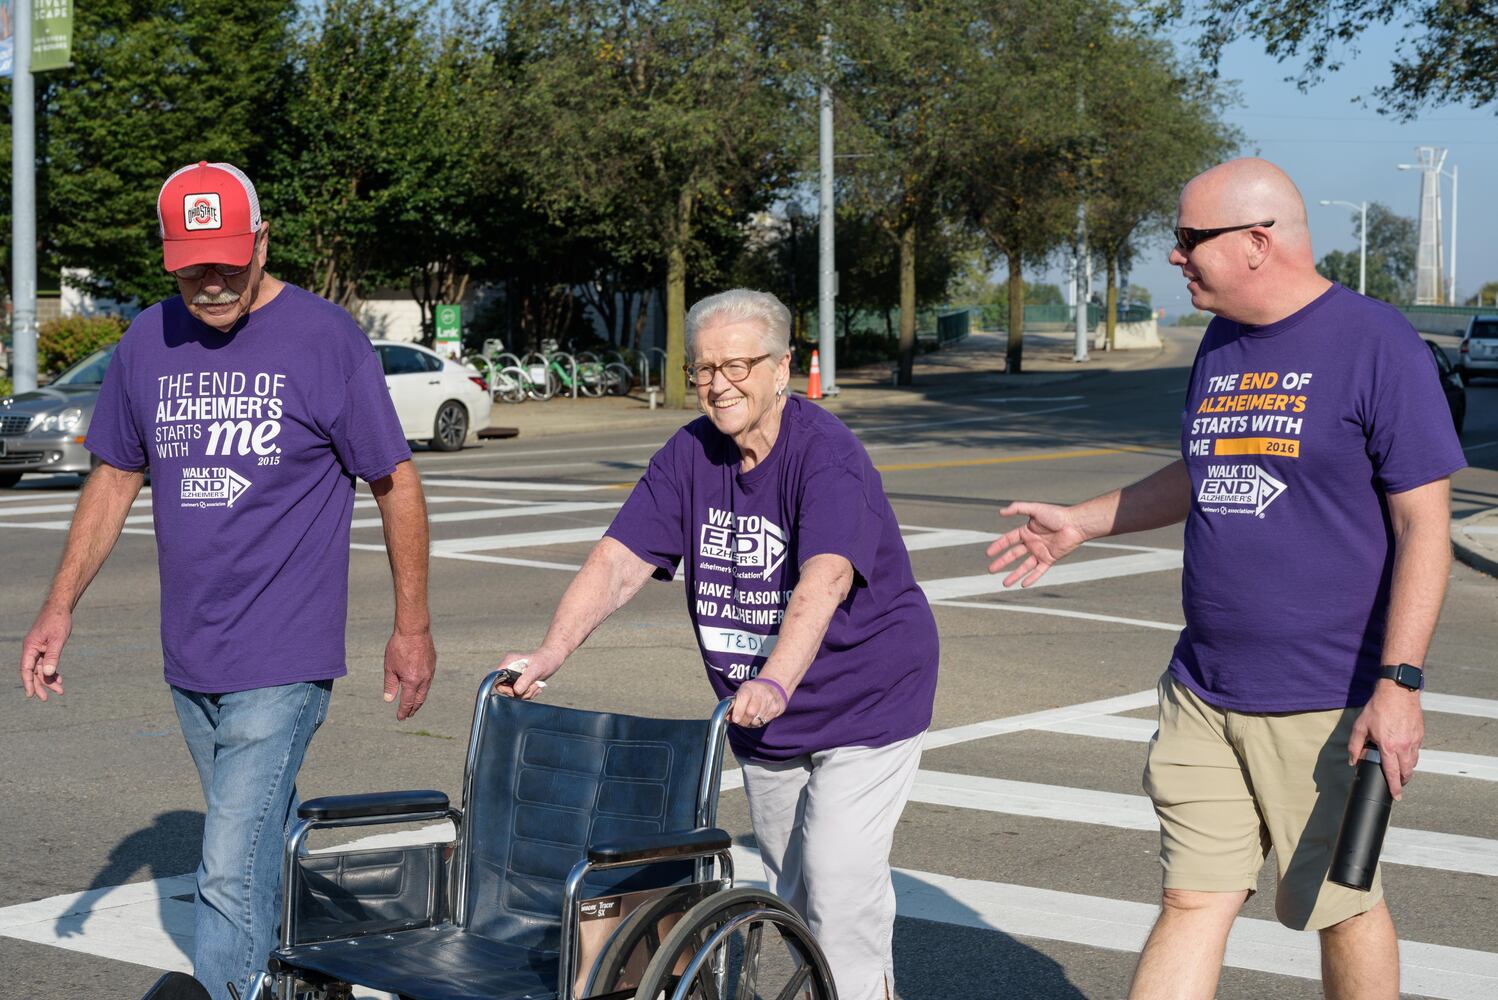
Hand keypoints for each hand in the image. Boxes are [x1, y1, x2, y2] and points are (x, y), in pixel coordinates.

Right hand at [20, 602, 69, 701]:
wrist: (60, 607)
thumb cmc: (58, 621)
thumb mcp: (58, 639)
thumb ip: (53, 656)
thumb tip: (48, 673)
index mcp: (30, 647)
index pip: (26, 669)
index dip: (28, 682)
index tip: (31, 695)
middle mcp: (32, 649)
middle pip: (33, 672)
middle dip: (40, 685)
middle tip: (47, 698)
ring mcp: (38, 649)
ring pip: (41, 669)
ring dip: (49, 680)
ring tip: (59, 691)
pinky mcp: (45, 647)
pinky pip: (46, 663)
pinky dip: (52, 671)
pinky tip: (59, 679)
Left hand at [383, 627, 435, 720]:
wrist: (414, 630)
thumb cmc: (399, 647)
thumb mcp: (389, 667)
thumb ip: (390, 685)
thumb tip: (389, 700)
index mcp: (412, 681)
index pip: (408, 702)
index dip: (404, 712)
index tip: (400, 718)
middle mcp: (423, 679)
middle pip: (419, 700)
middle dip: (413, 709)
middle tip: (408, 714)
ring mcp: (430, 672)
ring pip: (425, 691)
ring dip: (419, 699)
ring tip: (414, 703)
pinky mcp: (432, 665)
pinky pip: (428, 681)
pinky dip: (423, 688)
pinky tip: (419, 687)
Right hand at [496, 648, 562, 699]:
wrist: (553, 658)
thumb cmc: (545, 660)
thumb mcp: (535, 670)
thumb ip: (525, 680)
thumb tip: (516, 691)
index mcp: (508, 662)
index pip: (496, 678)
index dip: (504, 687)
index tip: (516, 689)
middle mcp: (510, 669)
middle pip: (505, 688)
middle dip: (519, 692)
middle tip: (531, 686)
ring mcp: (515, 676)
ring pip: (515, 693)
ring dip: (527, 693)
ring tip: (536, 685)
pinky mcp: (521, 681)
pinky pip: (521, 693)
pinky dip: (530, 693)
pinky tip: (537, 686)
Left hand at [730, 677, 787, 728]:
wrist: (774, 687)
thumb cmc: (752, 693)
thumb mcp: (741, 693)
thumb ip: (732, 705)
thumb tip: (724, 718)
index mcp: (748, 688)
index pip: (743, 698)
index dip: (738, 710)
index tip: (735, 719)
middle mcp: (760, 692)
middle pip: (751, 712)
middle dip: (744, 721)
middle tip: (741, 721)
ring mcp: (770, 700)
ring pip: (758, 719)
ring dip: (751, 723)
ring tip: (750, 718)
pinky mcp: (777, 708)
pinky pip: (766, 721)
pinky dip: (760, 722)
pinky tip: (759, 717)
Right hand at [986, 502, 1088, 587]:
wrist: (1075, 524)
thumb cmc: (1057, 514)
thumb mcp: (1035, 509)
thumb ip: (1018, 509)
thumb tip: (1001, 512)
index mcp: (1027, 531)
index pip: (1008, 540)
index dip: (998, 546)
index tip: (988, 553)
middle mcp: (1032, 543)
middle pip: (1013, 555)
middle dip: (1002, 562)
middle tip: (991, 570)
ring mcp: (1040, 552)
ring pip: (1024, 566)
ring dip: (1014, 575)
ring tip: (1005, 584)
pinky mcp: (1050, 559)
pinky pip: (1039, 571)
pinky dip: (1032, 578)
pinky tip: (1023, 584)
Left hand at [1348, 680, 1423, 799]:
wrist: (1398, 692)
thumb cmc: (1378, 708)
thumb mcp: (1360, 726)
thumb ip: (1355, 745)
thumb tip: (1352, 760)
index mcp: (1388, 747)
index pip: (1392, 773)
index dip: (1394, 787)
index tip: (1396, 796)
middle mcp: (1404, 746)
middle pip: (1406, 771)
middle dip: (1402, 781)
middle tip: (1397, 784)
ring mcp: (1414, 741)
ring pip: (1413, 762)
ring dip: (1408, 770)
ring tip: (1401, 771)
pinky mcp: (1420, 734)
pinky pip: (1417, 751)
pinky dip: (1412, 757)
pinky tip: (1405, 755)